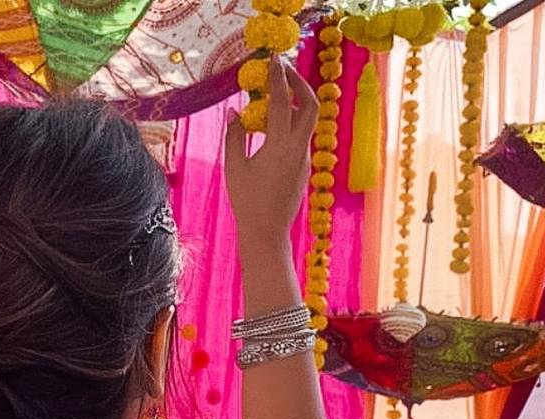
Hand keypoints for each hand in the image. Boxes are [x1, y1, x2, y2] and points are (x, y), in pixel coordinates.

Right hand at [224, 58, 318, 243]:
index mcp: (280, 147)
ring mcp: (305, 158)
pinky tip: (270, 125)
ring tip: (271, 97)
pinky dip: (290, 122)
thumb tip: (235, 112)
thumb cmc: (247, 202)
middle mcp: (299, 149)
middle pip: (310, 104)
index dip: (277, 78)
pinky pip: (300, 136)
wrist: (267, 232)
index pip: (282, 102)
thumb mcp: (234, 167)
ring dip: (293, 103)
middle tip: (281, 71)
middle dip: (298, 83)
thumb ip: (235, 135)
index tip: (272, 60)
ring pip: (306, 121)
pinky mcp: (304, 166)